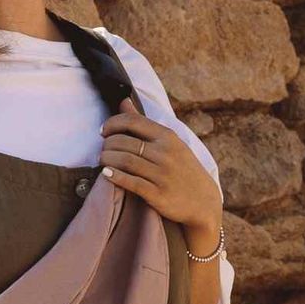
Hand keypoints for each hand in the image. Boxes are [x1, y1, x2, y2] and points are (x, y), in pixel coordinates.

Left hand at [99, 108, 221, 239]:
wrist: (203, 201)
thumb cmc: (182, 168)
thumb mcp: (170, 142)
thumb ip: (144, 123)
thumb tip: (123, 101)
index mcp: (168, 137)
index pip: (133, 121)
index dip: (112, 123)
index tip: (103, 131)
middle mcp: (166, 153)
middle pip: (125, 142)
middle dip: (106, 145)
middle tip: (101, 150)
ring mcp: (163, 174)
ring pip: (125, 161)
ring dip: (107, 159)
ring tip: (102, 161)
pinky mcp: (159, 195)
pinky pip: (131, 182)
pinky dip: (115, 176)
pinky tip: (106, 174)